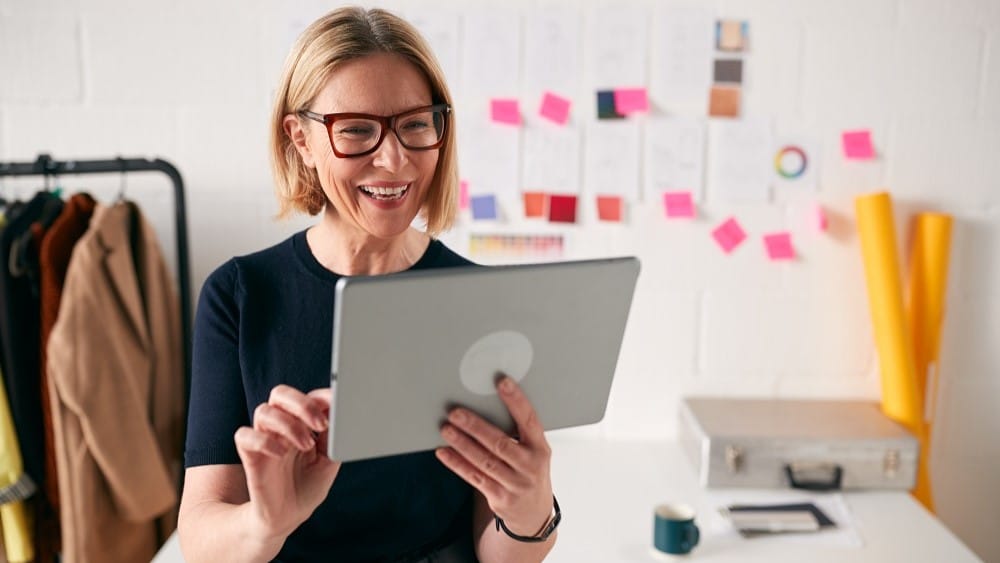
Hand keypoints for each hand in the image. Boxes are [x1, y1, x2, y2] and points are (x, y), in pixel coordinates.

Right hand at [234, 385, 340, 540]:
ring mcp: (264, 440)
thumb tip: (341, 416)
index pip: (306, 396)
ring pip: (263, 411)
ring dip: (288, 424)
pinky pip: (244, 435)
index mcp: (301, 424)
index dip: (320, 397)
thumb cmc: (307, 487)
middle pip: (280, 393)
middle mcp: (281, 427)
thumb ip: (333, 438)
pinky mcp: (250, 457)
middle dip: (302, 403)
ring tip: (306, 445)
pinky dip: (263, 441)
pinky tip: (281, 454)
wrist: (288, 518)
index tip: (336, 407)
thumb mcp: (329, 461)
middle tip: (320, 424)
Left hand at [436, 376, 553, 535]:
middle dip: (476, 427)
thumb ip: (518, 433)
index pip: (529, 420)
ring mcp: (515, 484)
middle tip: (456, 412)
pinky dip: (457, 464)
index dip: (516, 400)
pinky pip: (474, 478)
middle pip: (500, 443)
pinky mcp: (500, 498)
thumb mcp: (534, 451)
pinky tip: (444, 452)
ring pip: (484, 461)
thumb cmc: (529, 470)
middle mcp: (530, 466)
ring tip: (446, 429)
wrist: (534, 512)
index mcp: (540, 447)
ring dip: (463, 444)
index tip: (502, 382)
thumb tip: (485, 403)